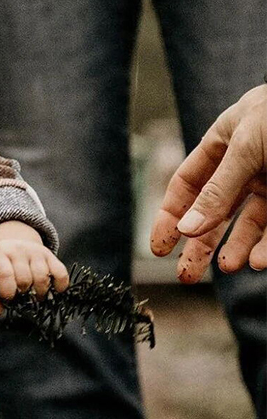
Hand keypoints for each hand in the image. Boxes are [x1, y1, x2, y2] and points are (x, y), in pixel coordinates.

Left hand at [0, 222, 69, 316]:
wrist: (10, 245)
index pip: (5, 274)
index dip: (8, 291)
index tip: (9, 299)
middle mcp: (17, 250)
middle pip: (25, 279)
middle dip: (24, 293)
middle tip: (23, 297)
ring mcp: (35, 251)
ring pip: (42, 277)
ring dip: (40, 292)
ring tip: (36, 296)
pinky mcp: (49, 255)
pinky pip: (60, 272)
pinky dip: (60, 285)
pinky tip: (55, 291)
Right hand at [150, 85, 266, 281]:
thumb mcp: (245, 148)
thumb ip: (217, 190)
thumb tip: (187, 229)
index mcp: (224, 143)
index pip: (187, 185)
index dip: (171, 216)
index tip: (160, 247)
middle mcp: (246, 166)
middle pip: (213, 212)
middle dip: (200, 245)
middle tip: (186, 275)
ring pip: (248, 224)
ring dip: (237, 248)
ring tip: (228, 267)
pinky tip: (259, 260)